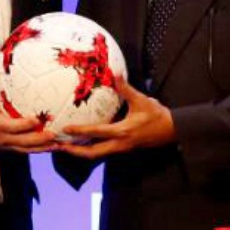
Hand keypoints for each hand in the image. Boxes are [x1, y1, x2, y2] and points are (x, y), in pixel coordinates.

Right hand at [0, 70, 57, 152]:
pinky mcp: (11, 148)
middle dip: (39, 139)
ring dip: (42, 148)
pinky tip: (51, 146)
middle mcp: (3, 138)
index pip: (12, 127)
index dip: (25, 125)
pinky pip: (26, 150)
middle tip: (53, 134)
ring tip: (58, 144)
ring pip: (27, 149)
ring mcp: (8, 145)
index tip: (37, 120)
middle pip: (23, 142)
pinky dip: (39, 150)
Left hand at [57, 75, 175, 158]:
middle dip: (74, 151)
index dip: (79, 131)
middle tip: (58, 146)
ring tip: (65, 146)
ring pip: (97, 155)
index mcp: (122, 131)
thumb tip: (115, 74)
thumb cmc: (157, 115)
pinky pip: (103, 151)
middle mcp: (119, 144)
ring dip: (80, 152)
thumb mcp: (142, 100)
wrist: (171, 130)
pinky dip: (90, 149)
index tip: (65, 129)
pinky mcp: (123, 148)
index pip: (96, 133)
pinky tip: (82, 143)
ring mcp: (121, 148)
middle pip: (92, 153)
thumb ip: (126, 89)